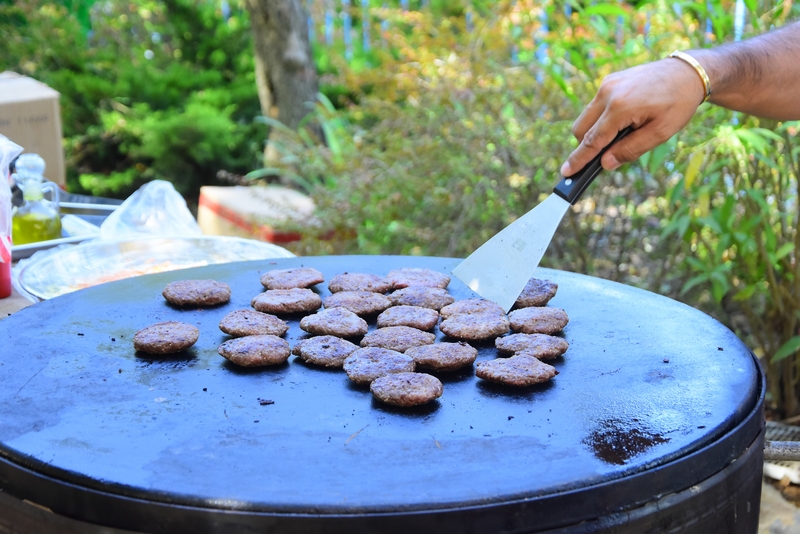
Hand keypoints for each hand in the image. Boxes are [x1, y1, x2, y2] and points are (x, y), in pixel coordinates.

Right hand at [560, 58, 705, 175]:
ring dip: (595, 132)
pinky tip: (624, 120)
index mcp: (620, 108)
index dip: (579, 159)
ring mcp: (606, 85)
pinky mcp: (609, 81)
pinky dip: (602, 119)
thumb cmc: (678, 103)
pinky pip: (595, 107)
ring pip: (586, 118)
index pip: (592, 140)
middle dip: (587, 146)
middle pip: (581, 129)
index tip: (566, 172)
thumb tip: (605, 164)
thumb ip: (630, 150)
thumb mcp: (660, 133)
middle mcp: (607, 93)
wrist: (687, 72)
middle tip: (607, 154)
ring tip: (624, 133)